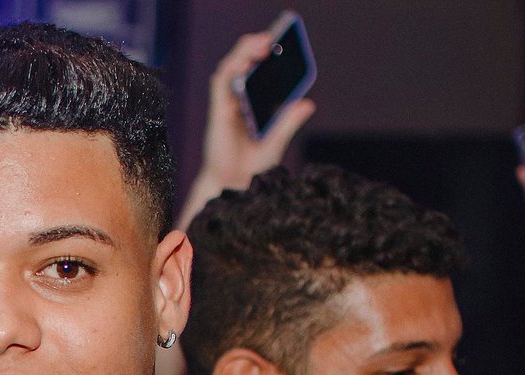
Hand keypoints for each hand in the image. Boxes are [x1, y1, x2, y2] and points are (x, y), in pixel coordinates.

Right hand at [199, 32, 316, 192]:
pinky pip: (221, 84)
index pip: (252, 73)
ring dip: (243, 52)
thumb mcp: (276, 142)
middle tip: (271, 36)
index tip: (278, 42)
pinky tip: (245, 61)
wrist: (233, 189)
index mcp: (247, 106)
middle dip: (252, 47)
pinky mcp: (217, 113)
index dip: (261, 55)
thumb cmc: (250, 169)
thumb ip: (288, 122)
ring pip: (228, 68)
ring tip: (262, 41)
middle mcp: (234, 103)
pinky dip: (231, 69)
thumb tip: (307, 103)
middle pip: (239, 65)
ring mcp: (224, 107)